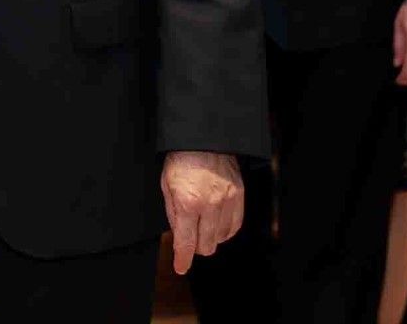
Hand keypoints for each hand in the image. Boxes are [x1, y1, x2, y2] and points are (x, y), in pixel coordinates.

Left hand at [161, 151, 243, 275]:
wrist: (203, 138)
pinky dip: (226, 230)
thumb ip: (173, 215)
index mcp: (187, 202)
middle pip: (206, 245)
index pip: (186, 242)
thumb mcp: (167, 186)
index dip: (183, 259)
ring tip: (203, 226)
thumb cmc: (181, 161)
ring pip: (221, 238)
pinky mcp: (239, 195)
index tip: (181, 267)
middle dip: (196, 247)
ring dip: (211, 238)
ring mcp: (227, 200)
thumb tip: (179, 237)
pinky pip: (235, 225)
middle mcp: (209, 204)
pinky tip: (217, 224)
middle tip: (191, 237)